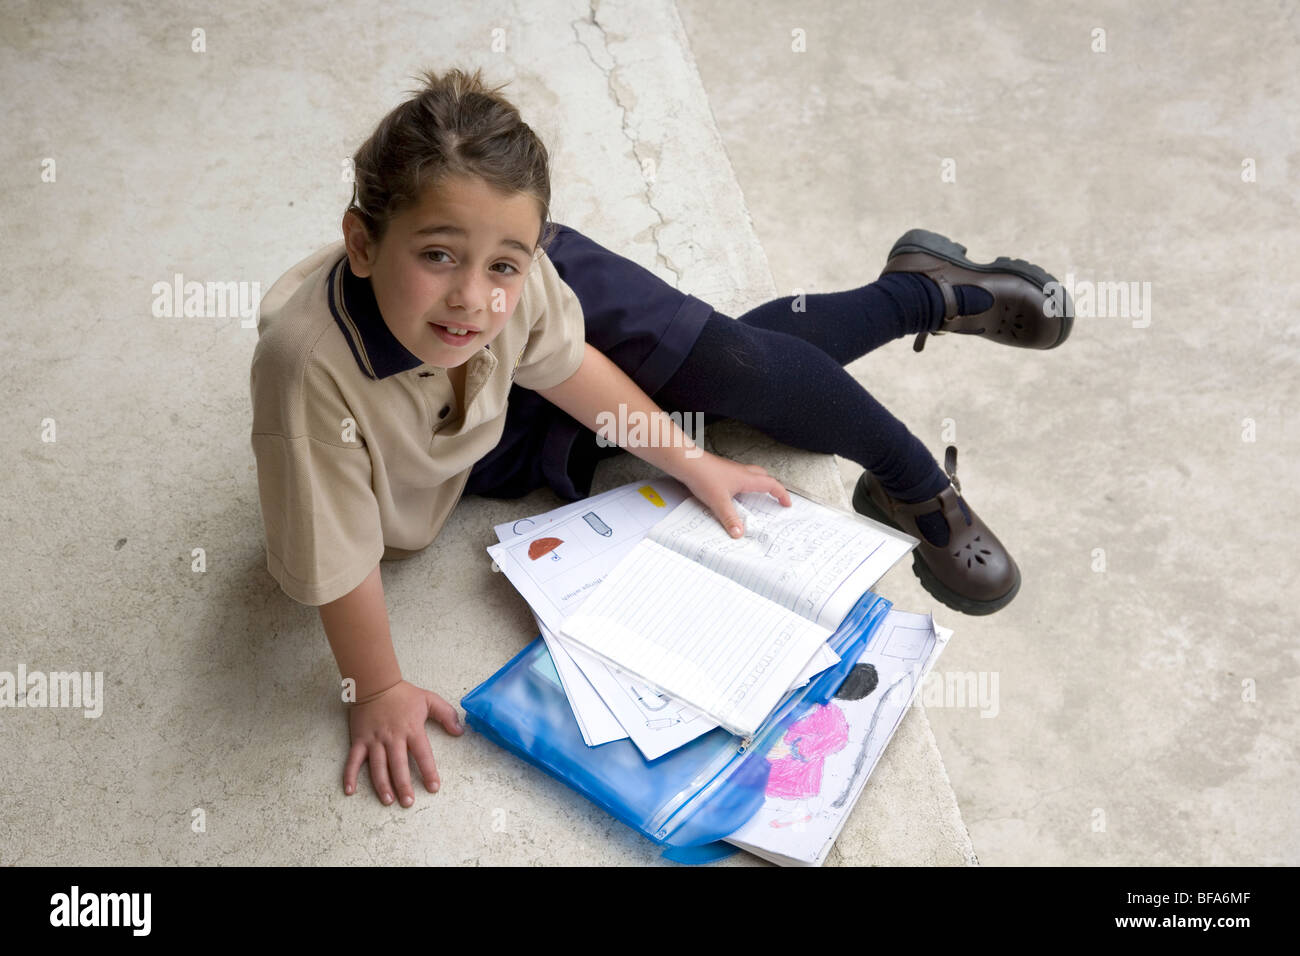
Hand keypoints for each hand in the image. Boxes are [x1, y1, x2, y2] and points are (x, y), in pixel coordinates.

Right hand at [343, 680, 464, 806]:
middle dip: (403, 785)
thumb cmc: (403, 694)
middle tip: (408, 803)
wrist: (375, 683)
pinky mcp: (359, 740)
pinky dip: (349, 775)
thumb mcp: (429, 699)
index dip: (428, 771)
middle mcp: (392, 737)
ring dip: (382, 785)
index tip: (433, 787)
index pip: (422, 754)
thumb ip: (446, 714)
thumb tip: (460, 731)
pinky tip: (349, 791)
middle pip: (398, 765)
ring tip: (388, 801)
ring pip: (378, 766)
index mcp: (411, 729)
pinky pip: (353, 760)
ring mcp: (374, 740)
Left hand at [680, 451, 791, 537]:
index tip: (786, 503)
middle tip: (775, 497)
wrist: (687, 462)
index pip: (771, 485)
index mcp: (747, 478)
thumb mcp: (719, 502)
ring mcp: (731, 470)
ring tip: (756, 495)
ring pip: (751, 474)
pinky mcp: (721, 470)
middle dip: (772, 487)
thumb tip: (739, 533)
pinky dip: (743, 483)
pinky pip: (739, 475)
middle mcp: (742, 472)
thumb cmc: (704, 476)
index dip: (781, 494)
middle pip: (764, 476)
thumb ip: (730, 518)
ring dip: (758, 483)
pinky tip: (734, 492)